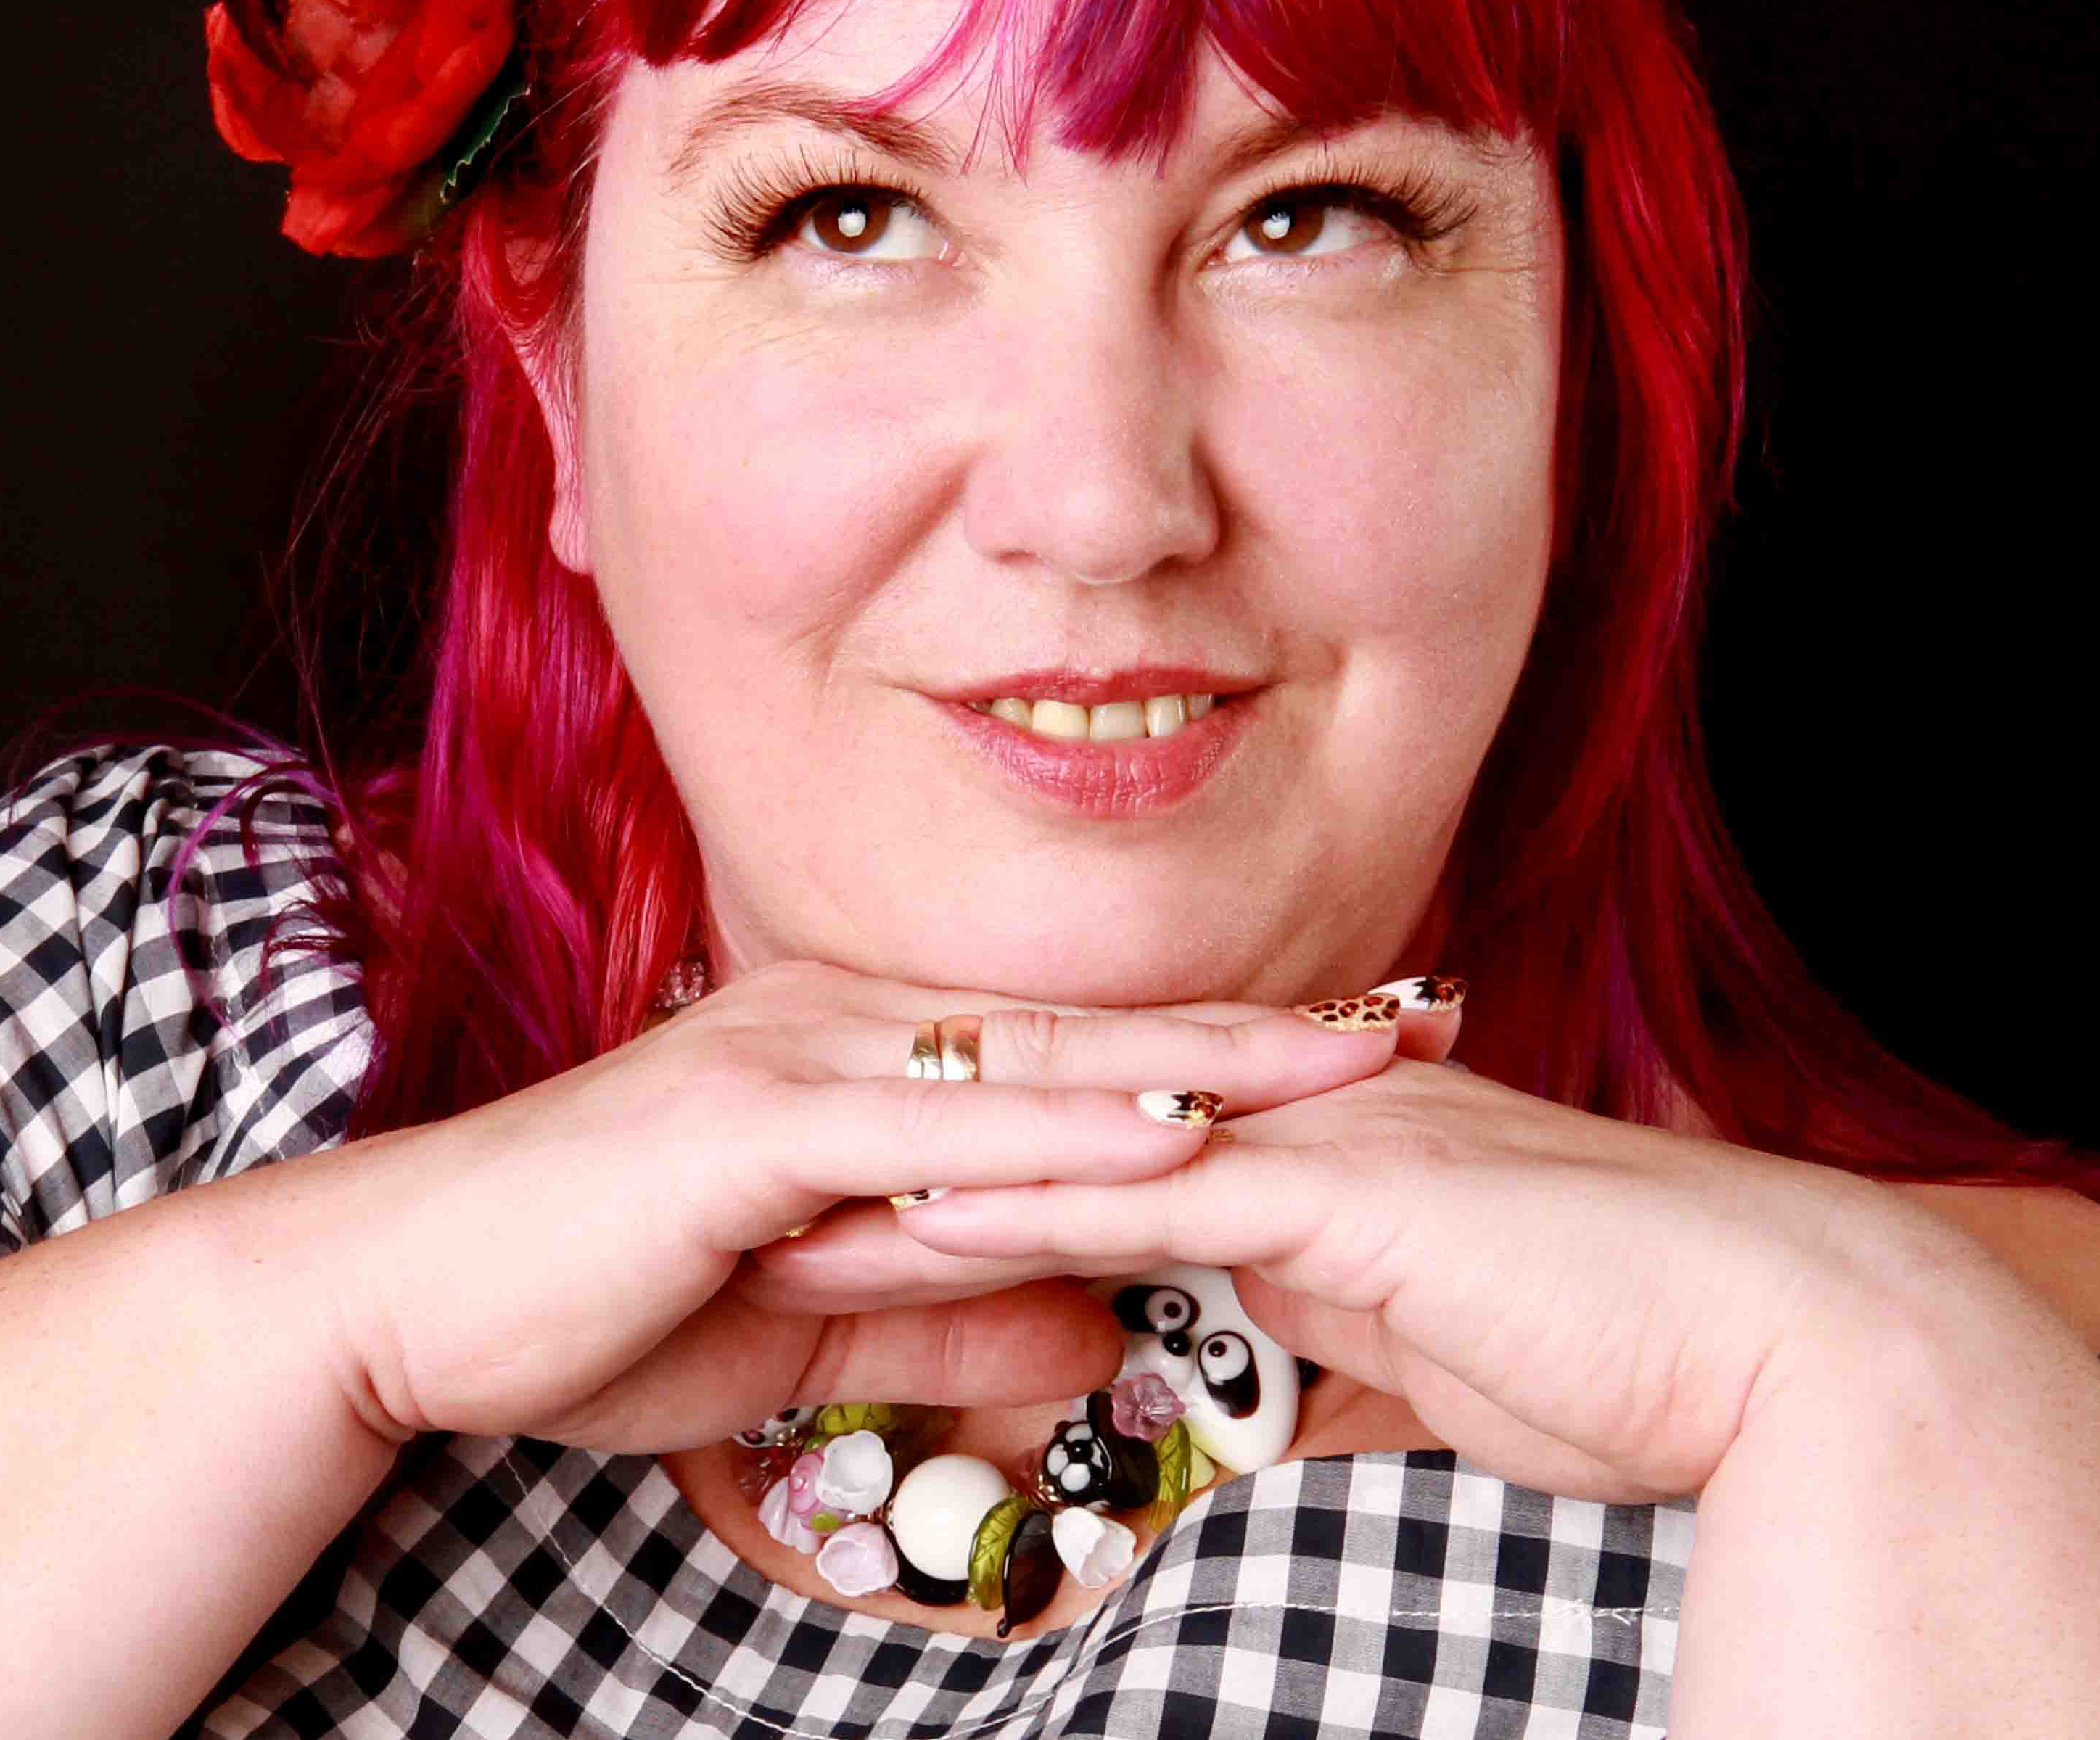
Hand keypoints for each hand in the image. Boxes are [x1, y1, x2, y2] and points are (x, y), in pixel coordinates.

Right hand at [255, 960, 1414, 1454]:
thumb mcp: (805, 1324)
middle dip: (1266, 1032)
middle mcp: (836, 1030)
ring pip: (1036, 1058)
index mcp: (851, 1064)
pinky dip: (1060, 1130)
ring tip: (1360, 1063)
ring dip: (1206, 1060)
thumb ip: (944, 1304)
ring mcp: (793, 1060)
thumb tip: (1091, 1322)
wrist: (407, 1295)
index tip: (1367, 1060)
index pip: (1070, 1054)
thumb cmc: (585, 1301)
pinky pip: (933, 1125)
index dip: (1223, 1055)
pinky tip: (1173, 1133)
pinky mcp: (747, 1123)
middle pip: (1090, 1030)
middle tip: (1432, 1017)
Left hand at [747, 1038, 1909, 1502]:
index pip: (1081, 1159)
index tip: (823, 1215)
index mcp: (1289, 1158)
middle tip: (746, 1195)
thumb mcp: (1425, 1360)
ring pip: (1069, 1149)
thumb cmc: (1616, 1353)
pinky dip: (1027, 1204)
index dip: (950, 1183)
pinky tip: (920, 1219)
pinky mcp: (1335, 1192)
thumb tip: (1261, 1388)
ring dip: (918, 1184)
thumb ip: (1331, 1352)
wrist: (1768, 1338)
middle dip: (893, 1167)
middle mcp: (1279, 1127)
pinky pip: (1149, 1192)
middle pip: (1043, 1135)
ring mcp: (1303, 1145)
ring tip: (772, 1212)